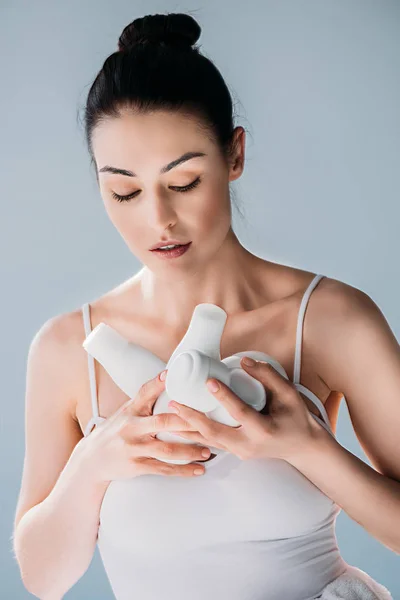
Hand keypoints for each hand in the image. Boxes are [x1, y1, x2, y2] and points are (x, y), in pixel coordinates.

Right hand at [76, 372, 212, 482]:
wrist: (92, 460)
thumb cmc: (115, 431)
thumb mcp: (126, 410)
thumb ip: (146, 398)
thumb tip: (168, 374)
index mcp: (130, 410)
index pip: (144, 392)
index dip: (157, 383)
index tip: (170, 374)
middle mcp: (132, 428)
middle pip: (163, 423)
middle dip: (187, 423)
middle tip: (207, 422)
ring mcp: (134, 448)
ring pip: (167, 450)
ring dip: (190, 451)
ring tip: (208, 450)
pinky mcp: (136, 466)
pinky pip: (163, 469)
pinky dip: (183, 470)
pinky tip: (198, 469)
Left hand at [168, 357, 324, 463]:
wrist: (302, 447)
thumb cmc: (296, 418)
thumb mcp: (289, 395)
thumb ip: (269, 376)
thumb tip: (244, 361)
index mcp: (264, 430)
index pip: (240, 412)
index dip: (224, 396)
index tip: (208, 381)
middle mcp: (249, 445)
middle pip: (215, 432)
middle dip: (192, 418)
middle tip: (174, 403)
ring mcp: (240, 452)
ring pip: (208, 441)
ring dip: (187, 428)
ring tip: (169, 414)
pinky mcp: (235, 452)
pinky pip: (211, 444)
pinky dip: (194, 435)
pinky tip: (179, 427)